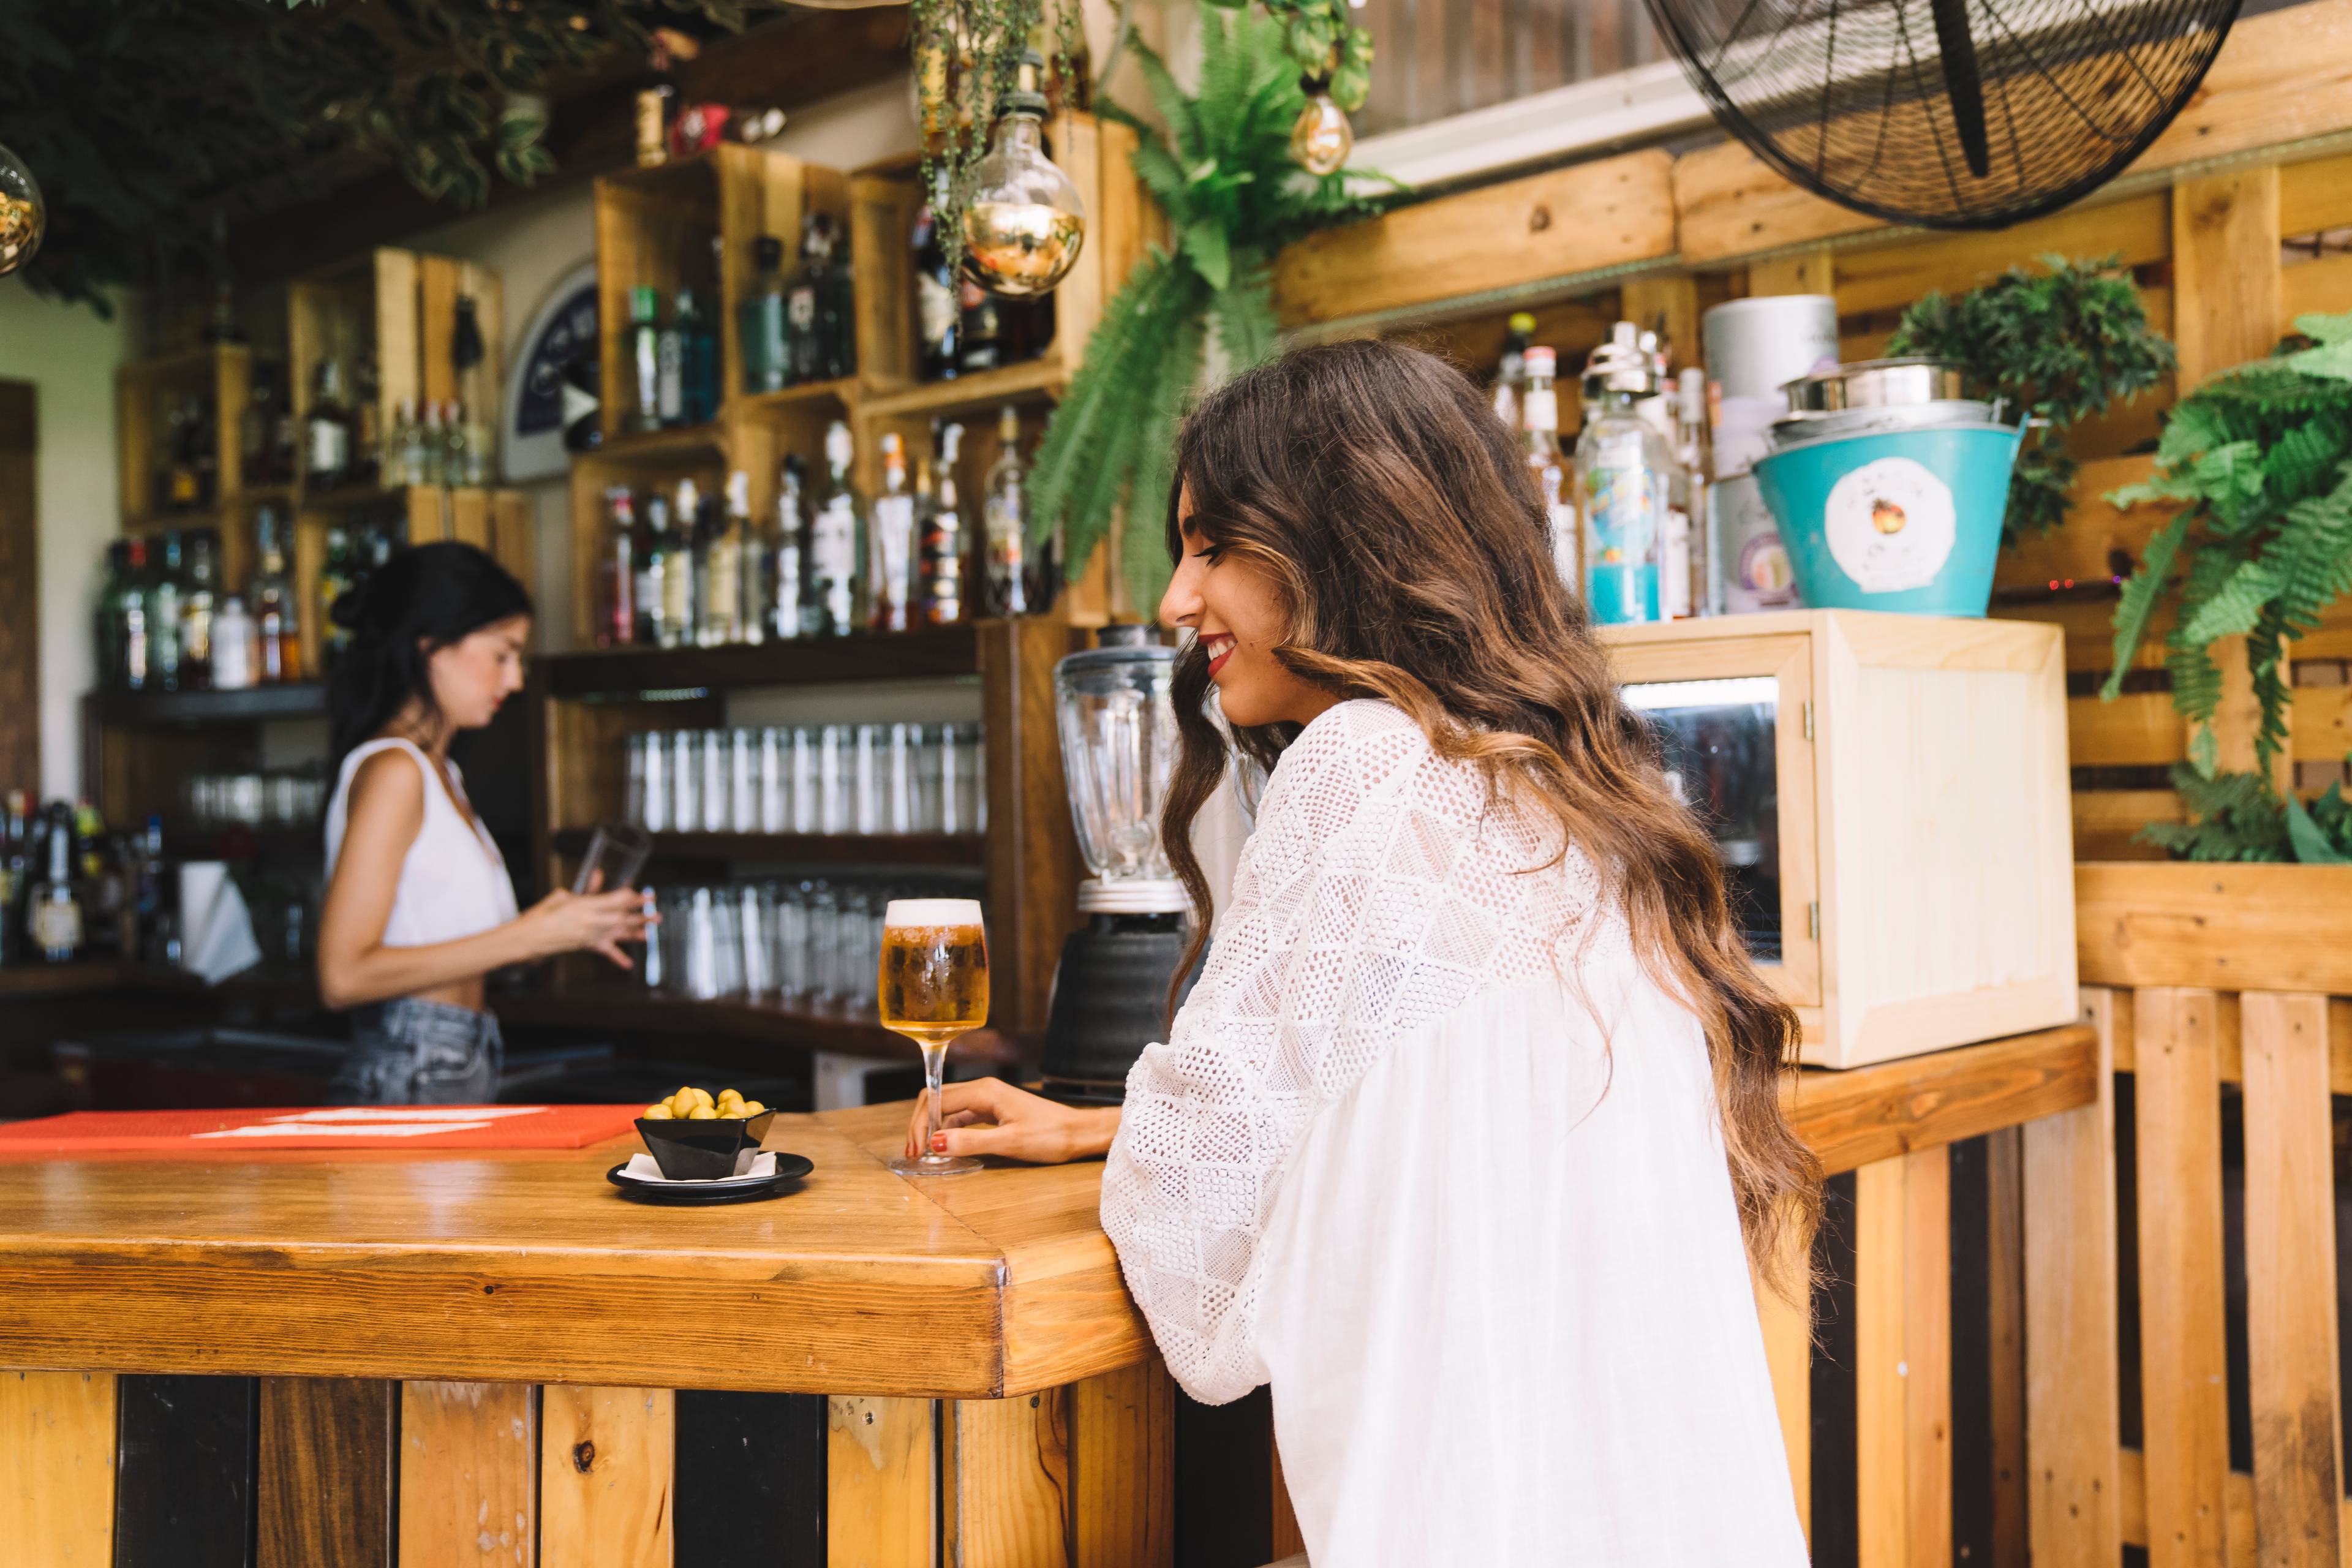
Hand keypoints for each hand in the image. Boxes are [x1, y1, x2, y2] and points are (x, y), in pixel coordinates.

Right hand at [522, 887, 650, 966]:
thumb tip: (595, 879)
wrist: (528, 939)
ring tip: (651, 930)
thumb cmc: (541, 915)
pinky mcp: (586, 946)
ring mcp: (590, 935)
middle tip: (655, 911)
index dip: (631, 898)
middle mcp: (591, 921)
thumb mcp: (560, 897)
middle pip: (622, 916)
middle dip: (640, 913)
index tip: (643, 894)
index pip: (615, 900)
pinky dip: (618, 957)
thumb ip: (581, 891)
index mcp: (585, 905)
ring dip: (636, 931)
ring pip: (619, 932)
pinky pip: (605, 951)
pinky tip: (629, 964)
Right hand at [903, 1078, 1121, 1165]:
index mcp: (984, 1092)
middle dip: (921, 1124)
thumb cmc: (1051, 1135)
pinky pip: (962, 1117)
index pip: (937, 1100)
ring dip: (934, 1129)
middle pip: (937, 1100)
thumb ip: (970, 1141)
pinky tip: (946, 1148)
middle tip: (914, 1153)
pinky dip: (949, 1131)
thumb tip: (935, 1142)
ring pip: (948, 1109)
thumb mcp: (1009, 1142)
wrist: (1079, 1133)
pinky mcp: (994, 1111)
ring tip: (925, 1154)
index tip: (915, 1150)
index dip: (920, 1124)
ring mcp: (988, 1100)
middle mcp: (983, 1090)